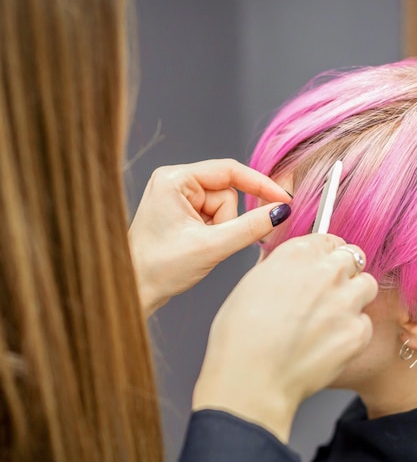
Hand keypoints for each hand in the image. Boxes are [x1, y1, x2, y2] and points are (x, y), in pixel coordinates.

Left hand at [129, 159, 290, 316]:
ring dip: (220, 230)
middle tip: (210, 243)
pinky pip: (214, 217)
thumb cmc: (159, 268)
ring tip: (200, 247)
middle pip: (227, 193)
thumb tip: (279, 211)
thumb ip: (249, 227)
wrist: (134, 290)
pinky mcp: (181, 212)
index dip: (259, 185)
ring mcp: (177, 197)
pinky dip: (214, 234)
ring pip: (223, 208)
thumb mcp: (210, 247)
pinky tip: (197, 247)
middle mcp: (174, 182)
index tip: (284, 199)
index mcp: (174, 179)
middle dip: (227, 221)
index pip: (229, 171)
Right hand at [193, 234, 377, 442]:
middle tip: (329, 290)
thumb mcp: (248, 286)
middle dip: (343, 270)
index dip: (326, 252)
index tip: (324, 262)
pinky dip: (351, 330)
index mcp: (295, 254)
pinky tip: (328, 342)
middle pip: (353, 257)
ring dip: (353, 296)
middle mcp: (324, 272)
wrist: (251, 378)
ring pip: (366, 286)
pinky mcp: (357, 332)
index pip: (328, 239)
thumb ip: (277, 268)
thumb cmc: (239, 338)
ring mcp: (344, 301)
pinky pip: (364, 322)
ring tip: (331, 316)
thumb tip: (287, 266)